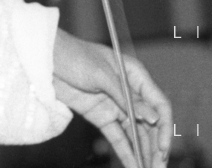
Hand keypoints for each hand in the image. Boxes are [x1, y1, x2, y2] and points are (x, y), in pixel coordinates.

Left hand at [53, 29, 171, 167]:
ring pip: (136, 133)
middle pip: (150, 123)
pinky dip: (126, 152)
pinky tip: (133, 166)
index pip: (159, 103)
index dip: (164, 127)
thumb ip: (127, 98)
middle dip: (156, 147)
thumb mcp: (101, 74)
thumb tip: (153, 118)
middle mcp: (129, 92)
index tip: (163, 148)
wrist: (47, 59)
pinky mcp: (102, 117)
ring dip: (143, 153)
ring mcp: (116, 105)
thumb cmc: (75, 55)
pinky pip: (118, 137)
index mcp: (134, 74)